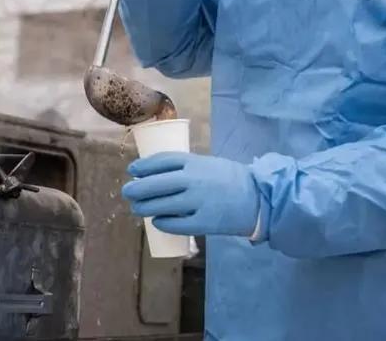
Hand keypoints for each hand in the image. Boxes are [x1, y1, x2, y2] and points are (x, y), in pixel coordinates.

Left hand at [122, 152, 259, 236]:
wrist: (258, 198)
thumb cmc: (231, 179)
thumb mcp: (208, 164)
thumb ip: (187, 167)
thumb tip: (157, 173)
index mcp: (194, 162)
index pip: (162, 161)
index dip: (144, 166)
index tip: (133, 170)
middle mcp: (193, 180)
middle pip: (156, 184)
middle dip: (137, 189)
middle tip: (127, 192)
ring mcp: (197, 202)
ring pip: (161, 205)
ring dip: (145, 207)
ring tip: (137, 208)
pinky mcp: (203, 222)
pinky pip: (175, 224)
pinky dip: (163, 222)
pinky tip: (156, 221)